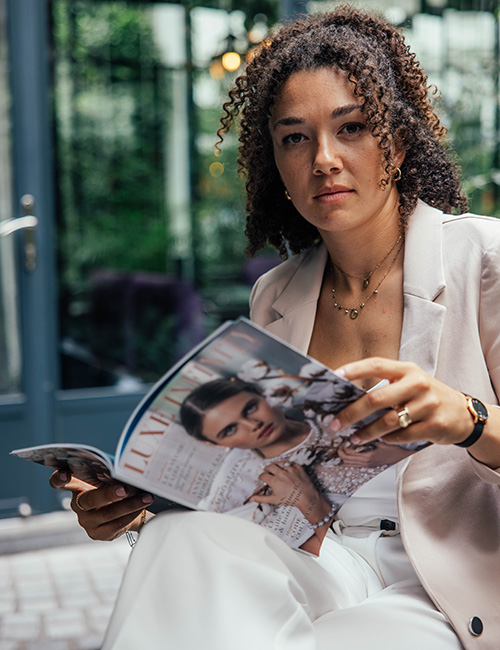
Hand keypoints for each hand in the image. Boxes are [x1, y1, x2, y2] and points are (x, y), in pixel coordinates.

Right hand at [49, 470, 153, 540]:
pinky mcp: (96, 533)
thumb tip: (130, 467)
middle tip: (125, 489)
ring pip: (107, 514)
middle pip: (89, 500)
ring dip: (130, 505)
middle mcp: (77, 504)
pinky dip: (131, 516)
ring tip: (147, 498)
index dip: (59, 479)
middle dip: (108, 494)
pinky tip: (142, 508)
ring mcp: (85, 520)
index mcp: (77, 484)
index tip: (65, 474)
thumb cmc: (117, 484)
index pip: (58, 482)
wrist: (127, 507)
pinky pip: (115, 526)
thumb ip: (112, 471)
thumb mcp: (112, 475)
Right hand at [250, 462, 331, 521]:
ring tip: (276, 469)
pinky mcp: (298, 467)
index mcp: (274, 481)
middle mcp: (281, 473)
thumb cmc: (291, 499)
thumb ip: (261, 498)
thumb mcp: (274, 500)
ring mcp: (290, 469)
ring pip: (279, 462)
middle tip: (267, 472)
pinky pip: (290, 462)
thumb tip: (251, 498)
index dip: (261, 477)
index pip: (263, 475)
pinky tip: (286, 469)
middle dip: (267, 469)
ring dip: (276, 465)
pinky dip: (287, 465)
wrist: (306, 497)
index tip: (262, 478)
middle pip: (269, 466)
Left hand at [330, 357, 473, 447]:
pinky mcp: (435, 425)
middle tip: (335, 423)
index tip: (334, 377)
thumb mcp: (410, 382)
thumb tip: (348, 399)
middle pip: (376, 399)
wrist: (463, 413)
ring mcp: (428, 404)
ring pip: (388, 421)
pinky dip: (389, 439)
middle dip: (351, 413)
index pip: (377, 365)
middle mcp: (418, 384)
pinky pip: (403, 435)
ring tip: (354, 438)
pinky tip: (381, 440)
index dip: (354, 370)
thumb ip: (385, 386)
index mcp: (407, 370)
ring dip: (367, 432)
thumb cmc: (426, 396)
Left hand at [337, 440, 413, 467]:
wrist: (404, 456)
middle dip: (340, 451)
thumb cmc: (395, 446)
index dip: (342, 445)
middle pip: (346, 459)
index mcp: (368, 456)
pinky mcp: (368, 465)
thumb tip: (359, 426)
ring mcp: (367, 464)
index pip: (349, 453)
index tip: (340, 438)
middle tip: (338, 442)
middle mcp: (366, 462)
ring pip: (348, 463)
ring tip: (340, 446)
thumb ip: (370, 433)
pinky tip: (347, 453)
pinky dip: (348, 459)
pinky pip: (353, 465)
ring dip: (343, 456)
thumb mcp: (383, 437)